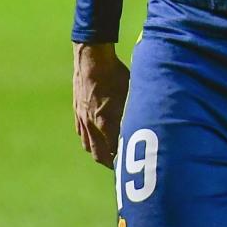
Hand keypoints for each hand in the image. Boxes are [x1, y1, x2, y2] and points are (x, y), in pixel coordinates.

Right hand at [73, 42, 128, 167]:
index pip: (114, 151)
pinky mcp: (77, 112)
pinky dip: (90, 142)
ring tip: (110, 156)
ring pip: (89, 147)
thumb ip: (136, 113)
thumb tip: (150, 126)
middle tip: (122, 166)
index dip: (123, 161)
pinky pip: (82, 135)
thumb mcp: (132, 94)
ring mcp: (82, 119)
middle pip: (100, 155)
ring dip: (100, 154)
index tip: (133, 165)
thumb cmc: (117, 74)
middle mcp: (92, 124)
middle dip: (111, 163)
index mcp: (106, 122)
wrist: (92, 59)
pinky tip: (97, 140)